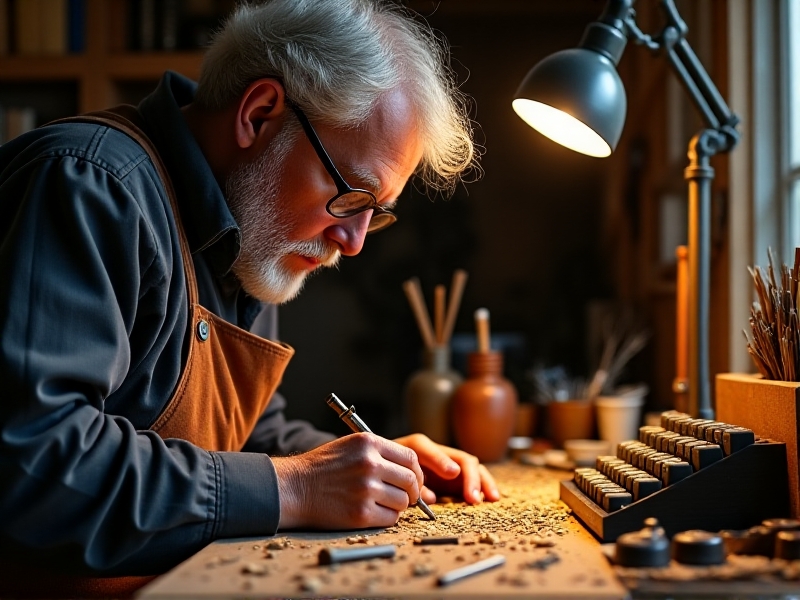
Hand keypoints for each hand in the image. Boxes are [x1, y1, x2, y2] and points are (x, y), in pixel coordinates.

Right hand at [272, 433, 423, 529]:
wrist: (294, 487)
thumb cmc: (323, 468)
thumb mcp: (351, 446)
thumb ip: (379, 453)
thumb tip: (411, 472)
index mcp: (369, 443)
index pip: (410, 457)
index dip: (417, 472)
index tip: (414, 481)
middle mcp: (370, 464)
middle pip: (411, 480)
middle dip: (413, 492)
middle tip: (406, 497)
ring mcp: (366, 489)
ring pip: (403, 501)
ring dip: (398, 506)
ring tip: (382, 503)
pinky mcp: (360, 513)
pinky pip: (390, 518)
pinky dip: (387, 518)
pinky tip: (373, 512)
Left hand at [393, 434, 499, 504]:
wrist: (388, 471)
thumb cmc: (390, 473)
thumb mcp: (394, 476)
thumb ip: (413, 485)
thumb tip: (432, 497)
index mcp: (415, 448)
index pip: (428, 448)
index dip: (440, 460)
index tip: (452, 473)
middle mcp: (437, 453)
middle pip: (461, 458)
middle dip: (470, 477)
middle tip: (472, 498)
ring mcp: (449, 464)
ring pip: (473, 467)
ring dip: (483, 482)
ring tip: (492, 498)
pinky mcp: (456, 477)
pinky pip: (474, 478)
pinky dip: (483, 487)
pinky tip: (491, 497)